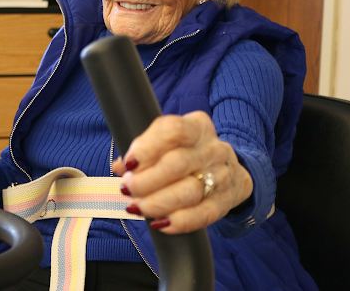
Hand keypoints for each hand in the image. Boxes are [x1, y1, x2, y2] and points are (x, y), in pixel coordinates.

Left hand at [112, 111, 252, 233]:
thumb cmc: (188, 155)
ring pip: (189, 191)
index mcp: (197, 127)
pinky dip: (178, 221)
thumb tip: (119, 166)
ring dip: (157, 202)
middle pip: (178, 163)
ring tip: (136, 206)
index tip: (128, 164)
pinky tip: (159, 223)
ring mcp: (221, 176)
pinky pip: (202, 215)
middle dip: (146, 180)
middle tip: (127, 188)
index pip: (173, 130)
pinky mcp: (224, 203)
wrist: (231, 173)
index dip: (147, 147)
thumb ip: (143, 151)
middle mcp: (212, 149)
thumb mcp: (169, 144)